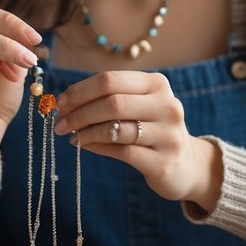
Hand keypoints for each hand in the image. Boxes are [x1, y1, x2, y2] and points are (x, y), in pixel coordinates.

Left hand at [53, 71, 222, 207]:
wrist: (186, 165)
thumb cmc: (151, 130)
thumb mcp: (138, 106)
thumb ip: (108, 99)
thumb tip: (64, 103)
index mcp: (157, 84)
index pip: (110, 80)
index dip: (80, 91)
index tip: (59, 103)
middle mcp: (167, 105)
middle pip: (112, 102)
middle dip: (79, 112)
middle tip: (59, 123)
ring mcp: (168, 134)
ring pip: (115, 127)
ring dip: (85, 131)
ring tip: (70, 135)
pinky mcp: (163, 161)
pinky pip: (121, 151)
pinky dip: (97, 146)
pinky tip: (84, 145)